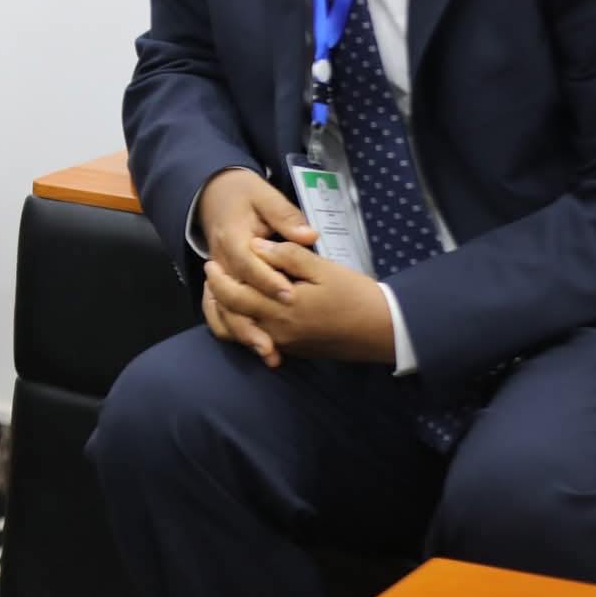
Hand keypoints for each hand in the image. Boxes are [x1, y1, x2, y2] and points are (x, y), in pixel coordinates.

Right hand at [197, 168, 317, 364]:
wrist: (212, 193)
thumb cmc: (242, 194)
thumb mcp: (264, 195)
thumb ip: (286, 216)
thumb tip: (308, 236)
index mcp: (232, 237)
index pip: (248, 263)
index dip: (267, 280)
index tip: (289, 295)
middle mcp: (220, 260)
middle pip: (232, 296)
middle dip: (253, 321)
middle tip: (276, 343)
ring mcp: (217, 275)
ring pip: (223, 310)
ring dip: (243, 333)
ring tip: (269, 354)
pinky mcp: (218, 284)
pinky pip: (219, 311)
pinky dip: (234, 331)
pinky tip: (254, 348)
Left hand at [204, 239, 394, 362]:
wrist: (384, 330)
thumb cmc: (355, 295)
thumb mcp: (323, 268)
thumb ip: (288, 256)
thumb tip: (257, 247)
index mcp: (282, 308)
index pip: (234, 297)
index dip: (218, 279)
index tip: (211, 262)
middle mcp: (277, 331)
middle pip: (232, 317)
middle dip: (216, 296)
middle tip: (211, 275)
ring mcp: (285, 344)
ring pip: (242, 333)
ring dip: (227, 314)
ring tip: (221, 292)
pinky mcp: (294, 349)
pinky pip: (258, 339)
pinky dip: (244, 324)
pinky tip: (246, 307)